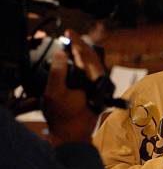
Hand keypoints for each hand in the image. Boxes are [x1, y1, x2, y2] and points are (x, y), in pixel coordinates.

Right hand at [43, 30, 104, 144]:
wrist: (72, 136)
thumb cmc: (63, 118)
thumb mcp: (54, 93)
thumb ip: (58, 72)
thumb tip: (62, 53)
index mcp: (96, 83)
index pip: (89, 56)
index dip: (78, 42)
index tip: (69, 32)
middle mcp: (102, 85)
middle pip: (94, 58)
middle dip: (81, 45)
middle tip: (69, 35)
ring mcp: (101, 89)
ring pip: (95, 65)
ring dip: (84, 54)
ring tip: (72, 44)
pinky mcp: (97, 93)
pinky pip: (93, 73)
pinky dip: (85, 64)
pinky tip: (77, 60)